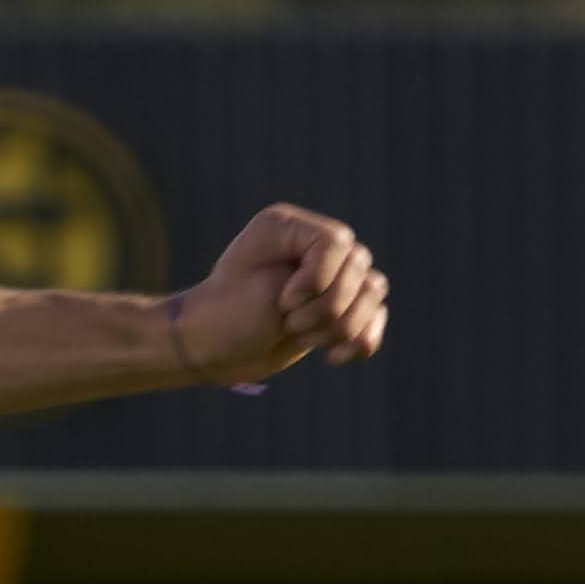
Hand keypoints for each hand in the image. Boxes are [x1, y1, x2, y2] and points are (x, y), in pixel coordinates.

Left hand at [173, 203, 386, 384]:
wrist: (209, 349)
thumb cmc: (226, 317)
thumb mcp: (266, 294)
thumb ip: (320, 283)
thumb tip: (373, 288)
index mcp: (290, 226)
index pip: (337, 244)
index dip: (318, 281)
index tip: (282, 302)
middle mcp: (312, 244)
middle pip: (360, 270)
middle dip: (326, 310)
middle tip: (285, 321)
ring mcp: (328, 274)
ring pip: (372, 293)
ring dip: (340, 328)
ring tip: (299, 335)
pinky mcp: (336, 305)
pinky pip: (374, 316)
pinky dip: (360, 340)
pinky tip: (332, 357)